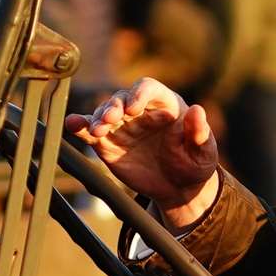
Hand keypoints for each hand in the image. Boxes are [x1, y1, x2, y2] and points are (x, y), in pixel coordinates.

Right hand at [63, 77, 219, 228]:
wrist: (178, 188)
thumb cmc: (194, 163)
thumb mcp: (204, 151)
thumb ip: (199, 132)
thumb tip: (198, 110)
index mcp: (165, 105)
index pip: (148, 88)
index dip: (139, 94)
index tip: (134, 108)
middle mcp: (140, 111)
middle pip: (121, 98)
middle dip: (114, 106)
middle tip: (110, 119)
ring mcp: (122, 126)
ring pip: (104, 113)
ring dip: (97, 118)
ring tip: (96, 130)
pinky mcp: (107, 143)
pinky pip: (91, 131)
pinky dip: (80, 126)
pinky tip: (71, 124)